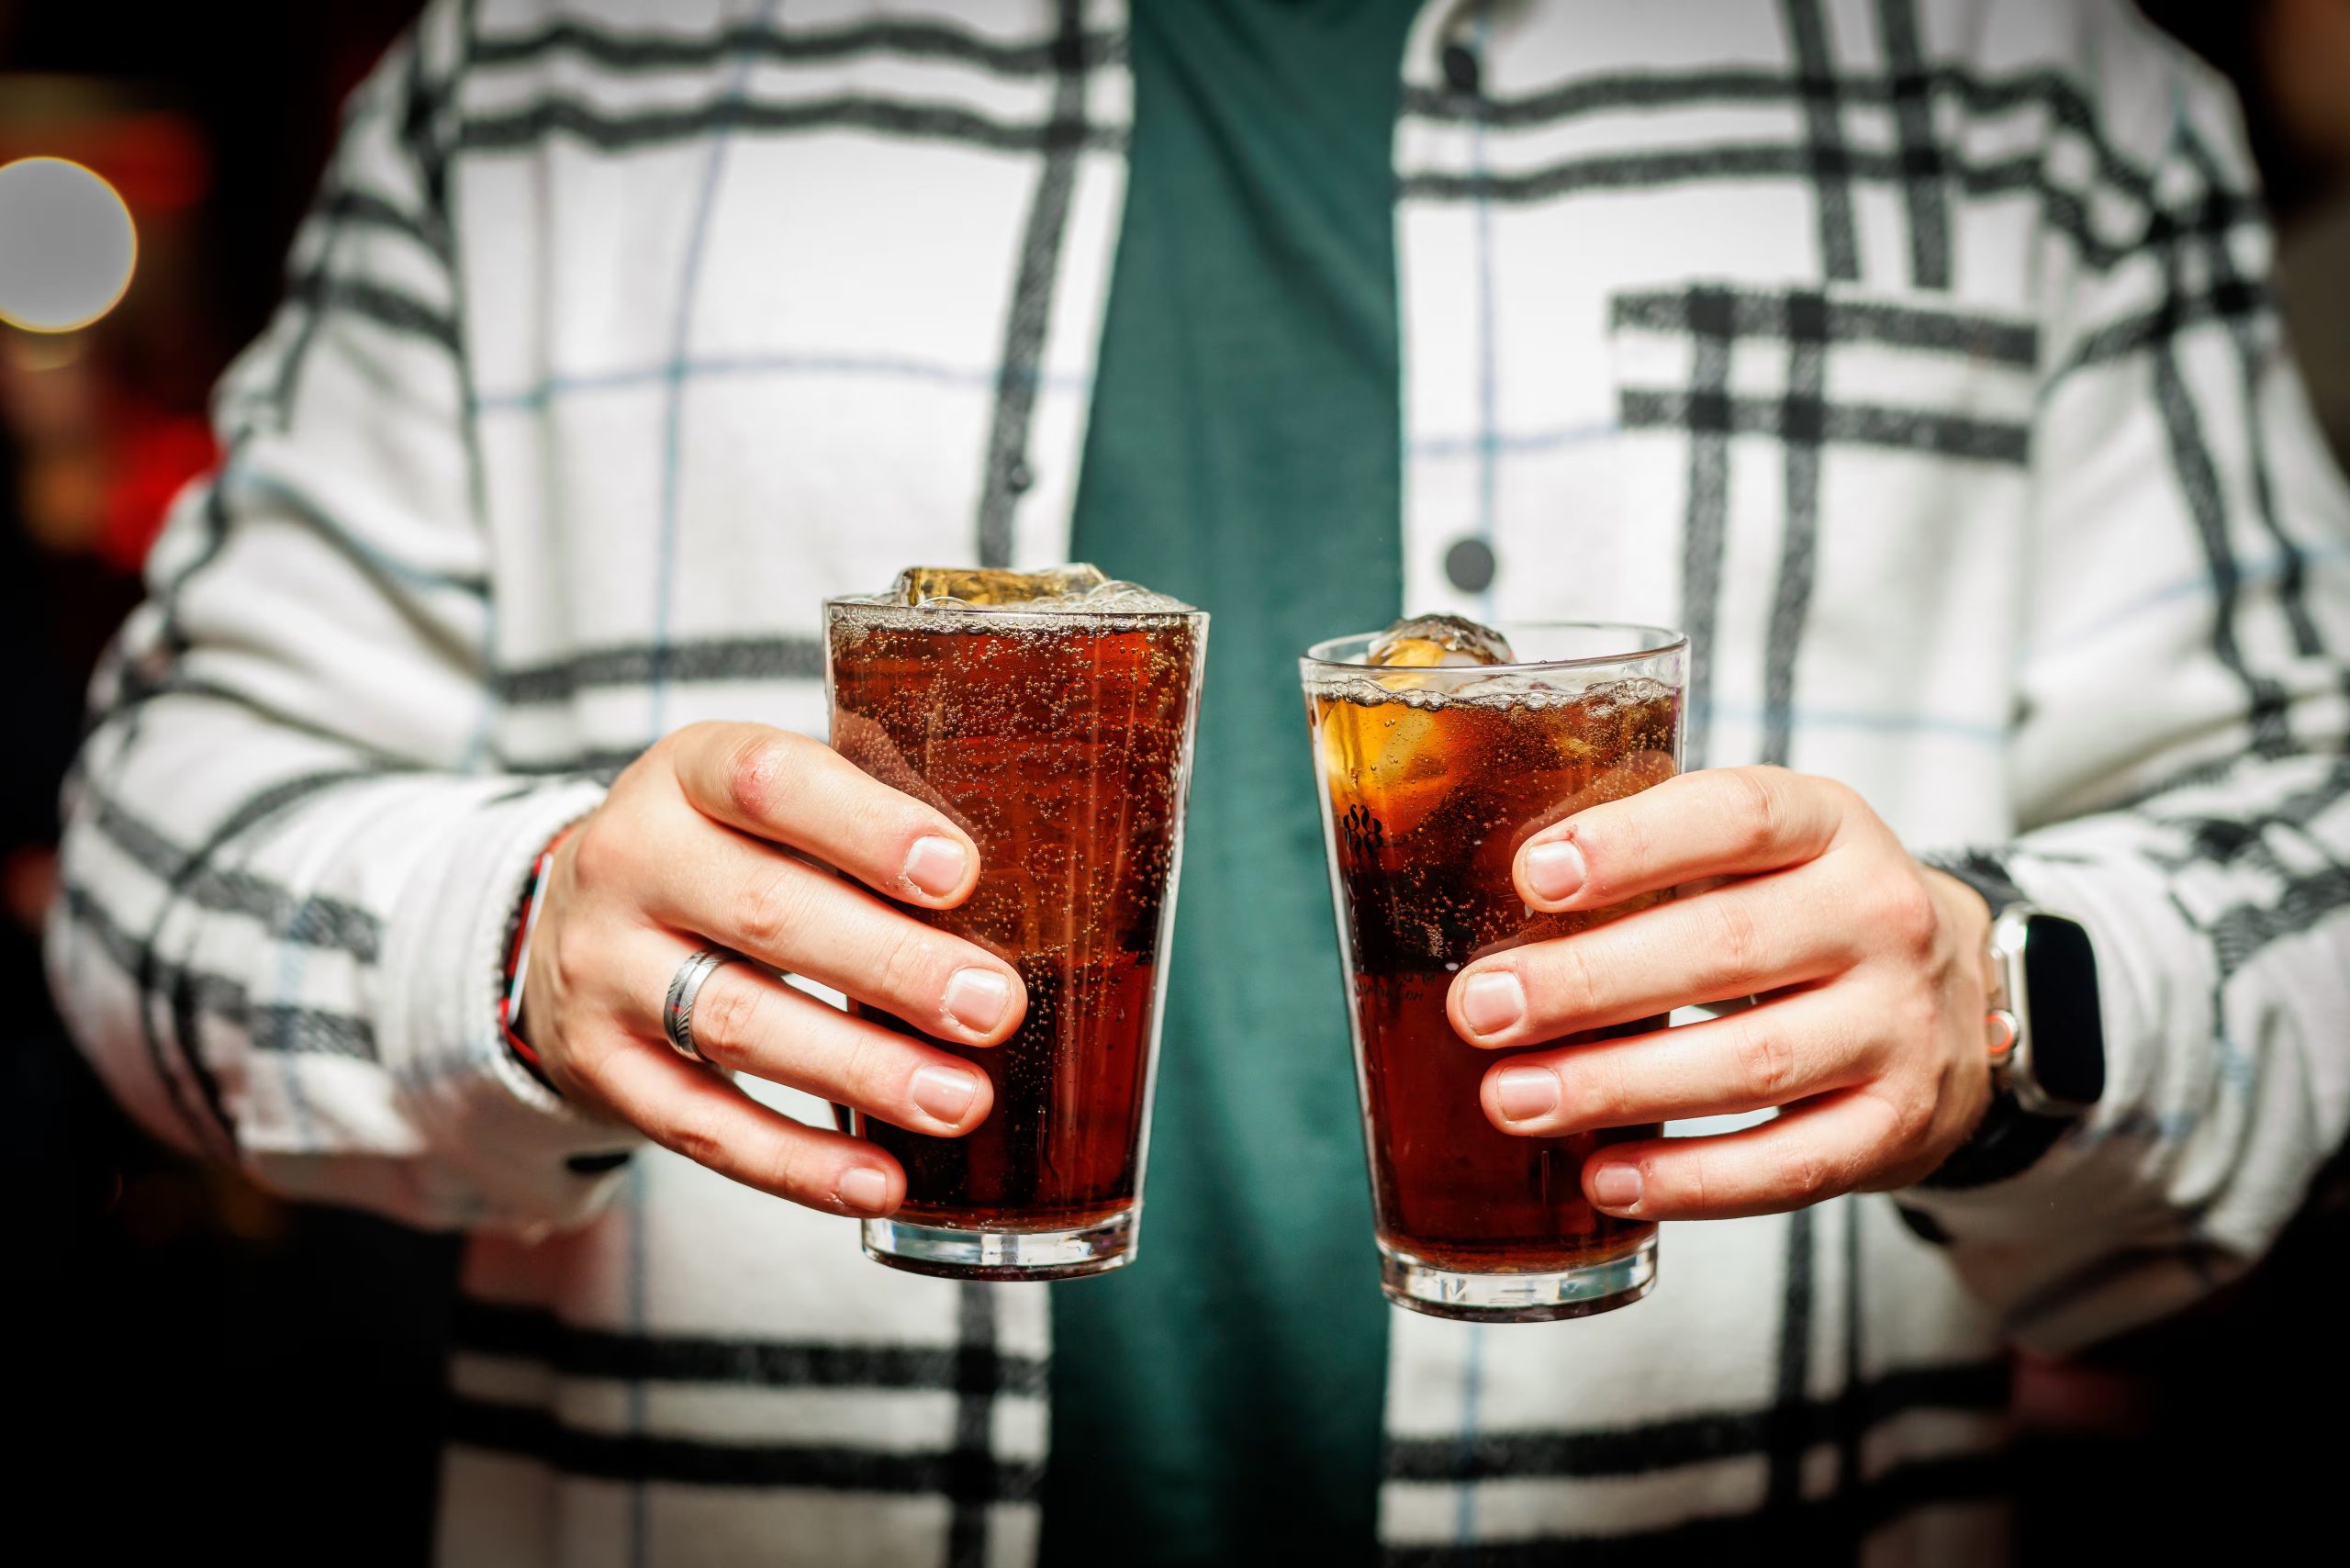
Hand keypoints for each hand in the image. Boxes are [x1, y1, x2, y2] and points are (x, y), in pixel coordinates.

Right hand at [518, 722, 1025, 1216]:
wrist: (560, 924)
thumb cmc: (719, 854)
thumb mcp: (763, 805)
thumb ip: (861, 824)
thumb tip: (1031, 889)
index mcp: (686, 772)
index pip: (770, 782)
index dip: (866, 827)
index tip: (958, 873)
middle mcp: (628, 860)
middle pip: (767, 912)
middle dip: (893, 966)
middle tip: (994, 1007)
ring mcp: (601, 969)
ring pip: (738, 1024)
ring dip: (860, 1072)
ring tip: (961, 1101)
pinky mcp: (599, 1068)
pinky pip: (701, 1126)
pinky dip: (796, 1163)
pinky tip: (878, 1182)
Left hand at [1446, 766, 1996, 1219]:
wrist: (1950, 996)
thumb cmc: (1797, 911)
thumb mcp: (1752, 851)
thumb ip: (1647, 860)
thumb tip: (1473, 901)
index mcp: (1827, 823)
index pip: (1736, 817)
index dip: (1633, 845)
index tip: (1533, 875)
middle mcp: (1879, 914)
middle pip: (1726, 946)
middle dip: (1586, 984)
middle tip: (1478, 1010)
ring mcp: (1901, 1025)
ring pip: (1751, 1063)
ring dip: (1618, 1087)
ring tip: (1514, 1099)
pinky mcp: (1899, 1125)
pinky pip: (1789, 1165)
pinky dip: (1691, 1180)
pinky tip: (1605, 1179)